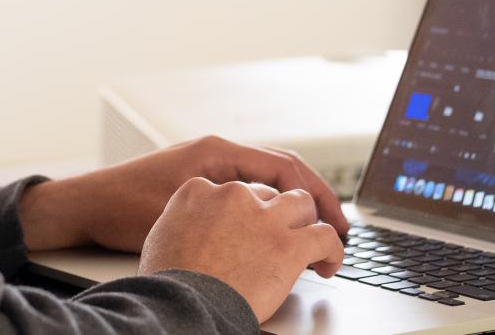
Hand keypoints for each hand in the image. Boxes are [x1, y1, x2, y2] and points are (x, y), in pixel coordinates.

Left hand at [18, 135, 347, 253]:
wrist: (87, 205)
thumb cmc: (124, 208)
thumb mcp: (182, 213)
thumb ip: (230, 216)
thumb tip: (275, 225)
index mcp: (217, 153)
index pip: (285, 168)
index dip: (317, 196)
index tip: (336, 224)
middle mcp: (217, 153)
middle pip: (283, 170)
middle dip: (316, 199)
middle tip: (340, 232)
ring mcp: (210, 165)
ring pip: (268, 180)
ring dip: (295, 202)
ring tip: (318, 232)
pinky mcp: (202, 181)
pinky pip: (250, 189)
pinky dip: (272, 206)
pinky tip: (280, 230)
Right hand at [139, 178, 343, 321]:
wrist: (183, 304)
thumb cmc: (168, 281)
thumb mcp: (162, 236)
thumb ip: (184, 222)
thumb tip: (192, 232)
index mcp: (199, 190)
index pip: (232, 190)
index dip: (242, 212)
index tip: (246, 229)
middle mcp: (234, 195)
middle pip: (268, 194)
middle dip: (274, 214)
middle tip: (278, 236)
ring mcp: (264, 217)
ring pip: (302, 203)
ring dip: (307, 220)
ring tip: (310, 241)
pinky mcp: (289, 244)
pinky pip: (325, 236)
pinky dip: (333, 249)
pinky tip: (329, 262)